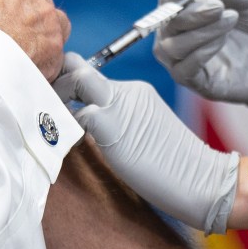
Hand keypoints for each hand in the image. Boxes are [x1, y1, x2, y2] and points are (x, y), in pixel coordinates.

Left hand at [52, 53, 237, 233]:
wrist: (204, 179)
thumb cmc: (174, 166)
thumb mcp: (143, 132)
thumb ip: (119, 121)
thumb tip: (87, 124)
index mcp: (135, 90)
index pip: (91, 74)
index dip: (70, 80)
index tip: (58, 96)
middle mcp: (127, 90)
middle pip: (79, 69)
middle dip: (57, 81)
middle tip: (43, 102)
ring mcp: (120, 105)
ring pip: (75, 83)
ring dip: (56, 96)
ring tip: (48, 117)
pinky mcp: (113, 125)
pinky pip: (78, 113)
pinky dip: (64, 120)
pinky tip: (59, 135)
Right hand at [153, 0, 247, 108]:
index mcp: (187, 7)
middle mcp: (179, 34)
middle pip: (165, 22)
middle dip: (192, 12)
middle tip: (219, 7)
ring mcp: (185, 60)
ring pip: (171, 47)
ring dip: (199, 32)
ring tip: (229, 21)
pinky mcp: (198, 83)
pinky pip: (183, 71)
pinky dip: (199, 54)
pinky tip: (221, 42)